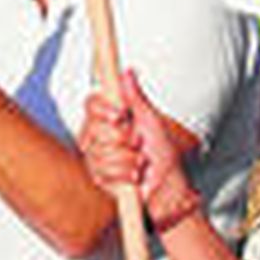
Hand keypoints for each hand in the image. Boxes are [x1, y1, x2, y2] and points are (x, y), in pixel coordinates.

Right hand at [79, 70, 200, 228]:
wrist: (168, 186)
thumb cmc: (161, 154)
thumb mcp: (150, 120)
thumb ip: (135, 97)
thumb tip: (127, 72)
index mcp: (108, 118)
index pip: (91, 104)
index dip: (104, 108)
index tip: (121, 114)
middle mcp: (97, 136)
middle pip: (95, 127)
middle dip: (123, 137)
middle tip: (138, 142)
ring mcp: (95, 157)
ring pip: (101, 151)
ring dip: (128, 157)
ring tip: (140, 161)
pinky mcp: (97, 177)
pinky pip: (104, 170)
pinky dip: (125, 173)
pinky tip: (134, 175)